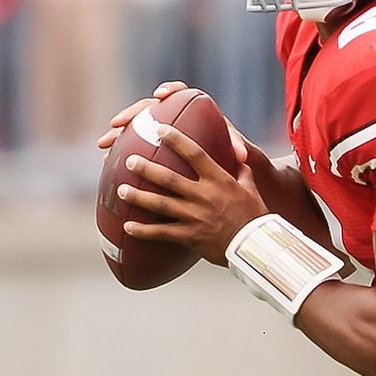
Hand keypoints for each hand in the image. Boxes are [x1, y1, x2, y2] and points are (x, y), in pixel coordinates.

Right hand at [96, 80, 248, 164]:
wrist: (229, 172)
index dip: (170, 90)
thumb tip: (241, 156)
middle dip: (132, 114)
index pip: (181, 93)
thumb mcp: (239, 155)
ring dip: (118, 135)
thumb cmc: (234, 158)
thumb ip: (238, 149)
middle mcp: (176, 119)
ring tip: (103, 145)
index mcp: (196, 112)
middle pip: (149, 110)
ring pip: (136, 129)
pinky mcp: (154, 149)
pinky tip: (108, 163)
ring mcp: (162, 133)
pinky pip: (133, 147)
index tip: (159, 96)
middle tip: (117, 123)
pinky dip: (121, 153)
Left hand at [116, 124, 268, 265]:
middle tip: (129, 161)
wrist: (254, 246)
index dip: (176, 140)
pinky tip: (127, 227)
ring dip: (138, 196)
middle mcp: (204, 195)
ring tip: (121, 190)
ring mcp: (195, 216)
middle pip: (169, 178)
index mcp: (218, 180)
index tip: (160, 130)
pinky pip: (162, 233)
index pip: (195, 154)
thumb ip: (241, 171)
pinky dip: (143, 230)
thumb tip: (239, 155)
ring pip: (160, 204)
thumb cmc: (254, 215)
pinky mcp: (189, 236)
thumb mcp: (250, 188)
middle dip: (147, 168)